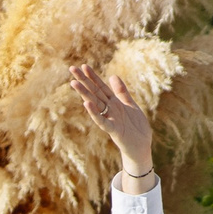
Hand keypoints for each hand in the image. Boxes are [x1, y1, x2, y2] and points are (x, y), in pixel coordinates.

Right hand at [69, 66, 155, 184]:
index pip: (101, 87)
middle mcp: (109, 110)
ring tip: (74, 83)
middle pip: (95, 93)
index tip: (83, 66)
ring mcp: (110, 119)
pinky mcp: (114, 130)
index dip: (93, 77)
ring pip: (95, 104)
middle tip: (71, 69)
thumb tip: (112, 76)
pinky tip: (86, 104)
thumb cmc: (136, 128)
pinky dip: (94, 113)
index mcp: (114, 103)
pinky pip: (102, 121)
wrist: (141, 147)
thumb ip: (121, 92)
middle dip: (84, 81)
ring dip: (85, 94)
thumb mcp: (130, 106)